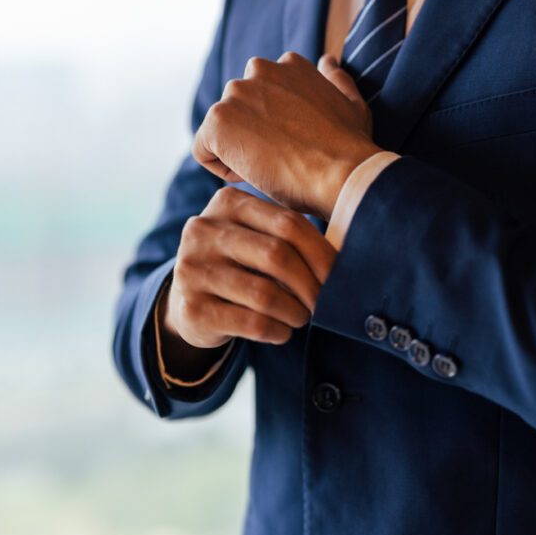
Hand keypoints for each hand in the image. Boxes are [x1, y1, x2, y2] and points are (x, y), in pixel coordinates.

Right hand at [162, 186, 337, 349]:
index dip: (321, 253)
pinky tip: (282, 331)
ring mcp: (191, 270)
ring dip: (295, 312)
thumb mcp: (256, 238)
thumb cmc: (240, 265)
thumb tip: (348, 260)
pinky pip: (252, 323)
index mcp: (227, 203)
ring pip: (265, 294)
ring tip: (301, 317)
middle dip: (310, 285)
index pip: (289, 223)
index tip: (338, 276)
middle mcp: (203, 230)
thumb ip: (290, 236)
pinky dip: (278, 331)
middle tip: (322, 302)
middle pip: (277, 256)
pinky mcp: (191, 309)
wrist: (187, 302)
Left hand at [192, 52, 379, 218]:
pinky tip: (254, 176)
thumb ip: (336, 80)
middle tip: (283, 160)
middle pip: (239, 110)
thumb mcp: (353, 105)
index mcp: (288, 64)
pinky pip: (204, 151)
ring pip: (222, 130)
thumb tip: (326, 60)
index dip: (276, 125)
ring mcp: (236, 93)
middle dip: (253, 134)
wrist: (342, 174)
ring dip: (239, 151)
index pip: (262, 93)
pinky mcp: (217, 121)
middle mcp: (259, 69)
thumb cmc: (351, 147)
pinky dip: (223, 169)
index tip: (295, 144)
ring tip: (272, 168)